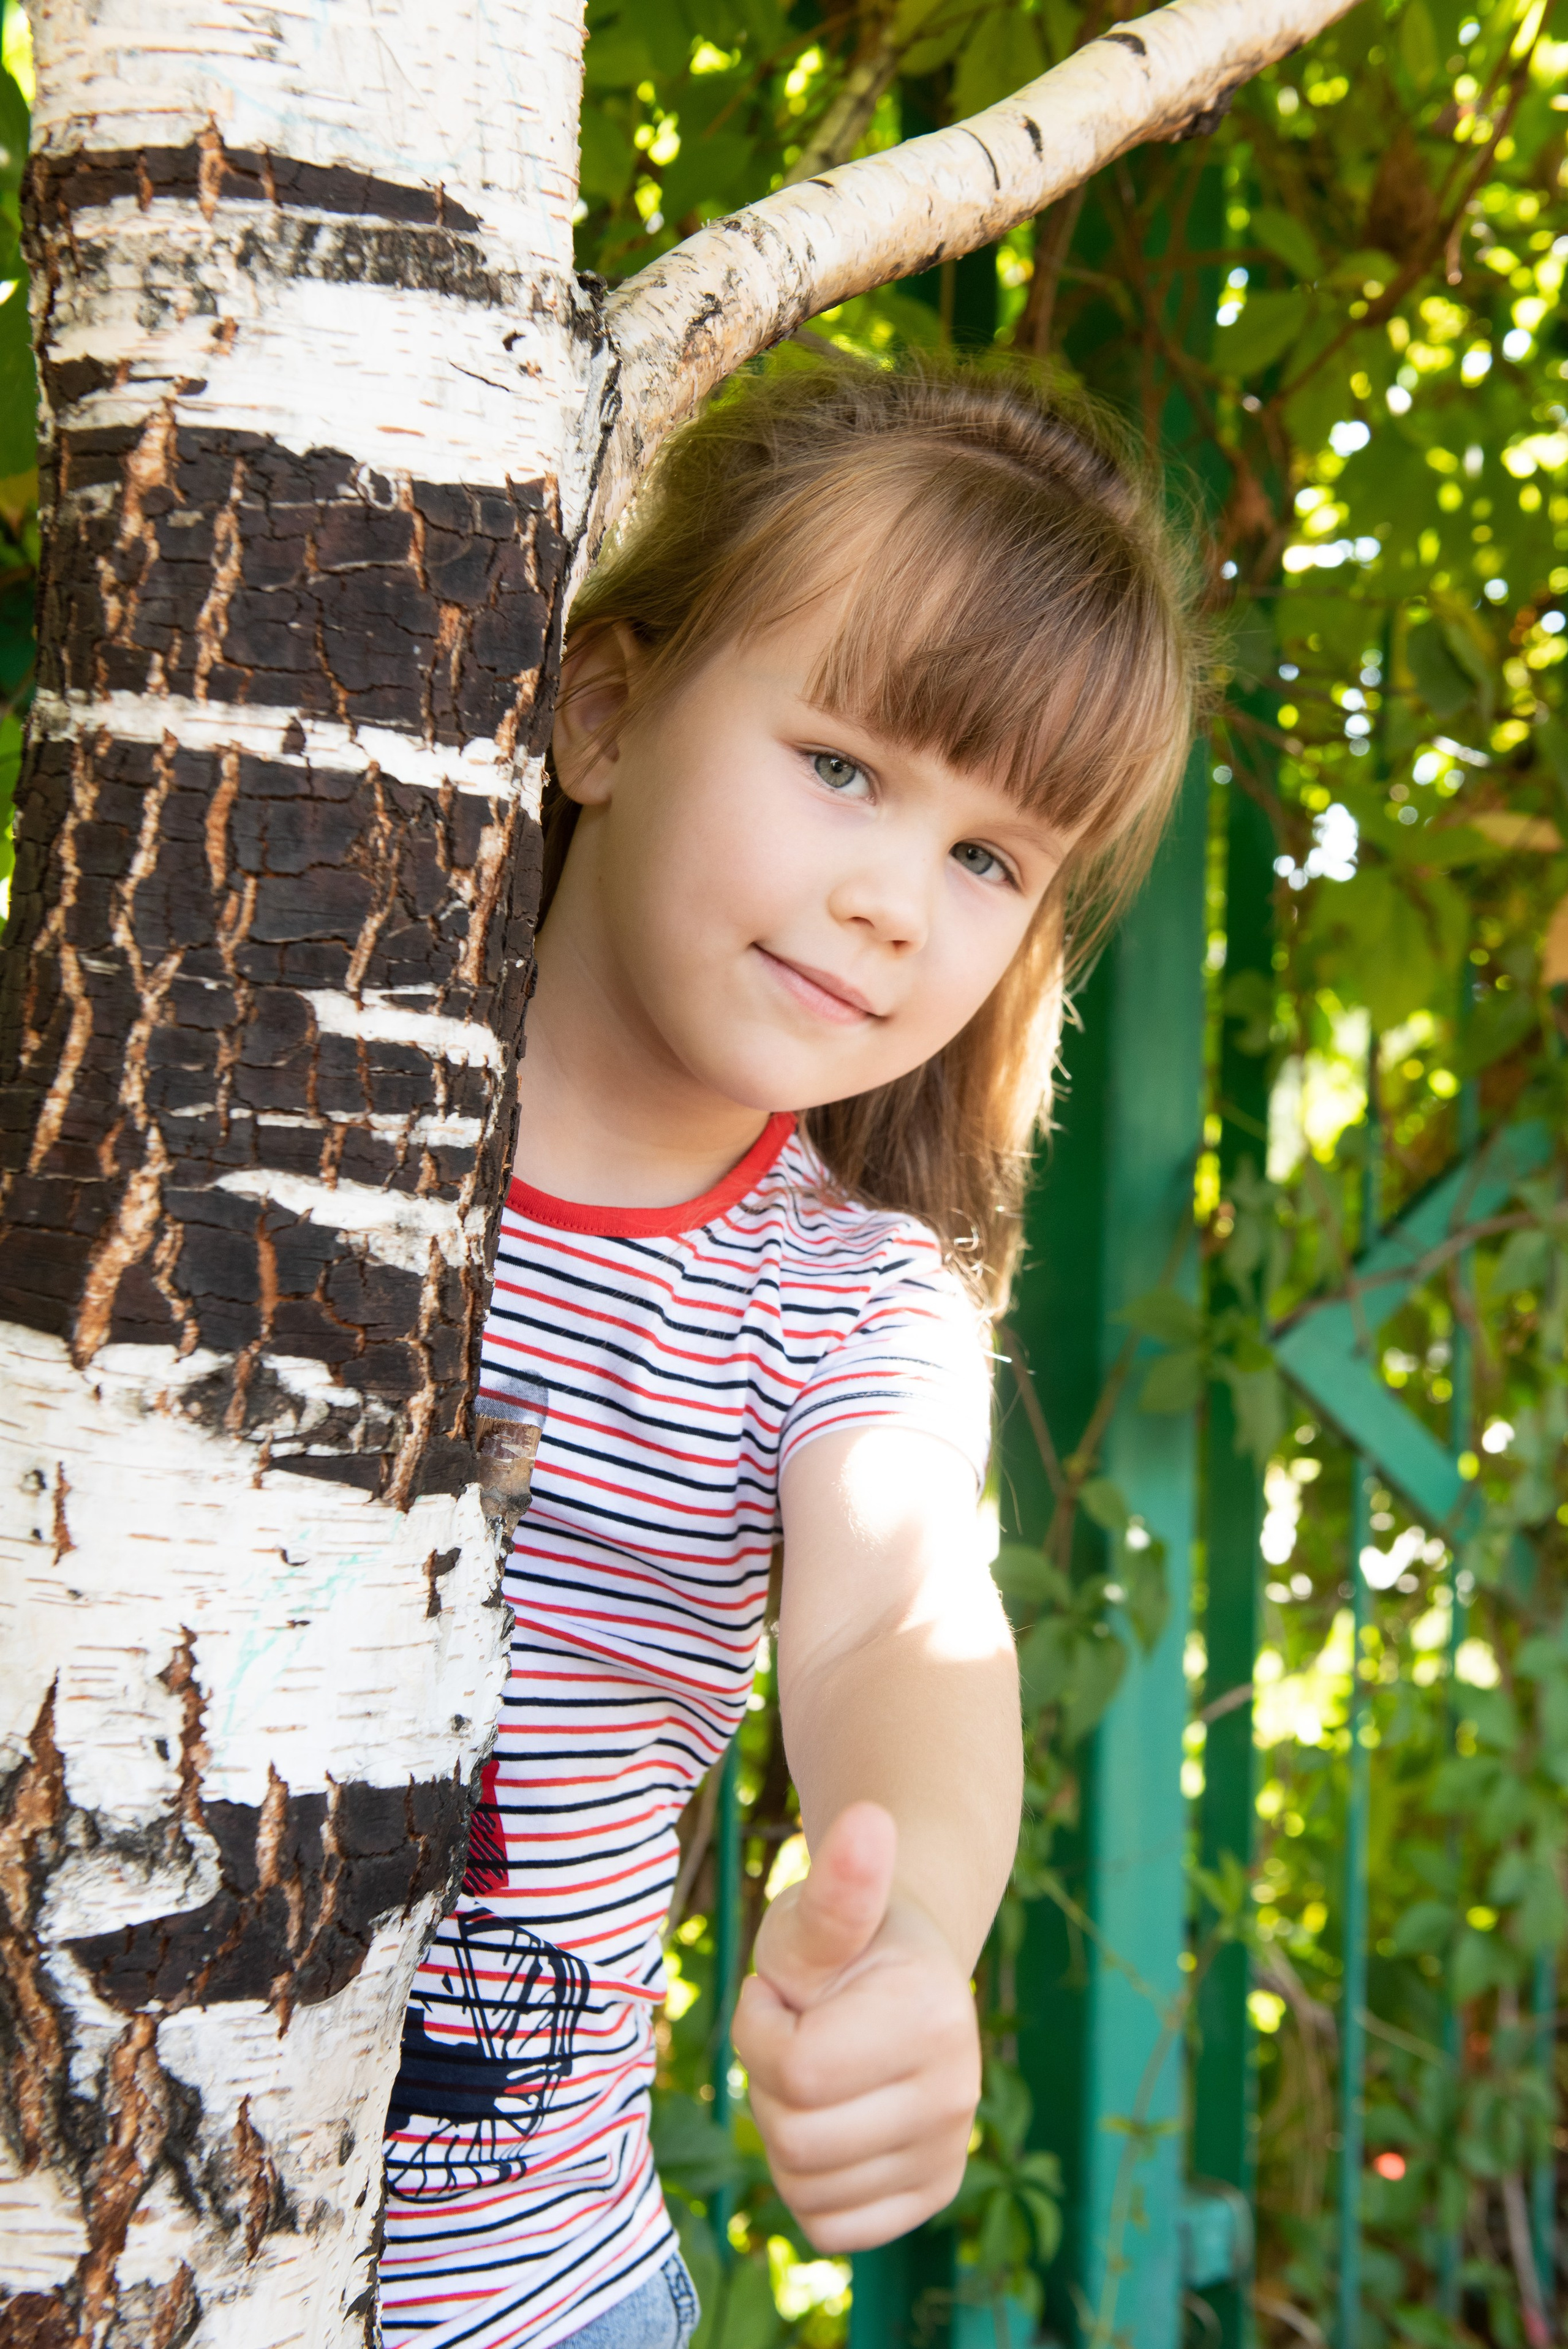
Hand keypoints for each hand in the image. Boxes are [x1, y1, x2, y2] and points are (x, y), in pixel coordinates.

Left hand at [732, 1802, 980, 2252]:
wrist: (900, 1972)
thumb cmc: (842, 1943)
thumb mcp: (816, 1915)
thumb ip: (838, 1884)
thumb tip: (868, 1817)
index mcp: (932, 2019)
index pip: (792, 2069)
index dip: (760, 2027)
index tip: (786, 1991)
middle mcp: (956, 2094)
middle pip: (793, 2137)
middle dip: (769, 2078)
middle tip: (799, 2030)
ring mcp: (949, 2150)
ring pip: (804, 2188)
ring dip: (785, 2127)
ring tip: (817, 2067)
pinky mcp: (932, 2191)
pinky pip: (829, 2226)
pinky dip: (808, 2182)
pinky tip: (832, 2120)